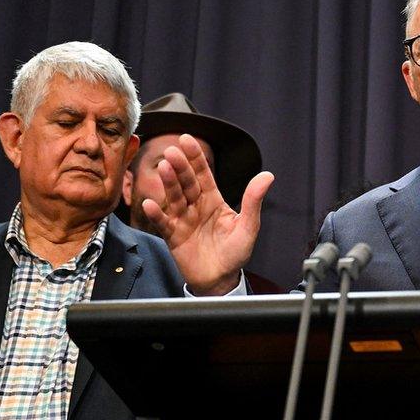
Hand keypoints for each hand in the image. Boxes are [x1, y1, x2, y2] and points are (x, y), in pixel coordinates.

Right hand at [142, 134, 274, 294]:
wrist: (221, 280)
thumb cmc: (235, 253)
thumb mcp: (248, 226)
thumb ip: (253, 201)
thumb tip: (268, 176)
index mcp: (214, 200)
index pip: (203, 174)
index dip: (196, 157)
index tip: (187, 140)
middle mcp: (196, 206)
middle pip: (186, 183)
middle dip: (180, 167)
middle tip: (173, 152)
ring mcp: (183, 220)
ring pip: (174, 198)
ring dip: (168, 183)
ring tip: (164, 168)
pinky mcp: (173, 236)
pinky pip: (163, 223)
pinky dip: (156, 214)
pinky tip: (151, 204)